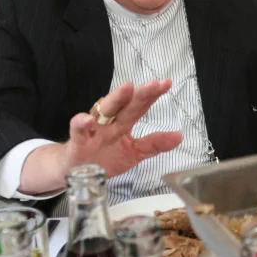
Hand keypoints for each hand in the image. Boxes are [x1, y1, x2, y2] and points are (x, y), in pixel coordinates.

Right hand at [61, 80, 183, 177]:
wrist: (77, 173)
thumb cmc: (105, 158)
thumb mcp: (133, 153)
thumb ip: (154, 144)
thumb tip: (179, 136)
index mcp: (122, 122)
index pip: (139, 106)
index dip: (152, 95)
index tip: (166, 83)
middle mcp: (109, 122)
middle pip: (125, 105)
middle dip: (140, 94)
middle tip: (154, 84)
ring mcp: (93, 130)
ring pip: (103, 111)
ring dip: (115, 99)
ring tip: (127, 88)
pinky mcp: (77, 141)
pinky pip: (78, 131)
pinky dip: (82, 124)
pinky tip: (89, 121)